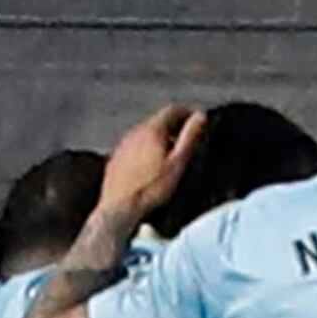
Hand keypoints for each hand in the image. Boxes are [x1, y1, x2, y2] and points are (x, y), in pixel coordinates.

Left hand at [99, 104, 206, 227]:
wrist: (120, 206)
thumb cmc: (151, 188)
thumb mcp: (178, 163)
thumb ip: (190, 137)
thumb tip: (200, 117)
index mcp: (152, 130)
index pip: (172, 110)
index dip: (187, 113)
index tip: (195, 122)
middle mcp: (135, 132)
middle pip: (157, 121)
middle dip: (173, 127)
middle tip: (186, 141)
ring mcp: (123, 144)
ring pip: (145, 133)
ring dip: (159, 139)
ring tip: (170, 156)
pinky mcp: (116, 156)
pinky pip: (134, 146)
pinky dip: (145, 149)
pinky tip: (151, 167)